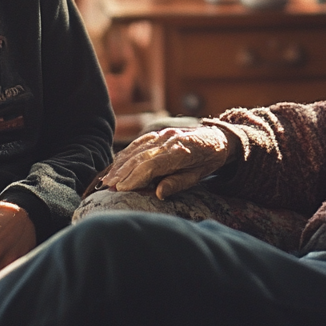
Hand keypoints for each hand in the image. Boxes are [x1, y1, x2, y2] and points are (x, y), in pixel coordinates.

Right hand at [97, 126, 232, 199]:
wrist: (218, 138)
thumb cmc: (208, 161)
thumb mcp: (198, 176)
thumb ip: (177, 183)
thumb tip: (158, 193)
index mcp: (180, 151)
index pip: (151, 165)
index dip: (133, 177)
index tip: (120, 189)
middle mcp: (169, 140)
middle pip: (140, 157)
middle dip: (122, 172)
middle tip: (108, 187)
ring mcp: (164, 134)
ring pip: (137, 149)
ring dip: (120, 164)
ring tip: (108, 179)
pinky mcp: (160, 133)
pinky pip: (140, 142)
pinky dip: (126, 154)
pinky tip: (117, 164)